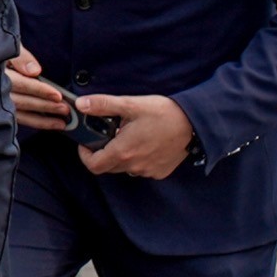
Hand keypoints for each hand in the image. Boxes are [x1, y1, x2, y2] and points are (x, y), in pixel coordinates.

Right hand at [7, 46, 75, 130]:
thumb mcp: (5, 45)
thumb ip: (20, 57)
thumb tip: (35, 71)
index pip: (20, 84)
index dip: (39, 90)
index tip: (57, 95)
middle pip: (21, 102)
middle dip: (45, 106)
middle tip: (65, 109)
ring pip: (18, 115)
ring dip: (40, 120)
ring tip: (60, 123)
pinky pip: (14, 119)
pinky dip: (29, 122)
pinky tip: (42, 124)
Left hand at [74, 92, 196, 179]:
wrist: (195, 124)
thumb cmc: (163, 113)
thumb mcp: (130, 104)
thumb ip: (103, 105)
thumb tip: (81, 104)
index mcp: (123, 151)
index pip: (94, 165)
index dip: (85, 155)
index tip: (86, 143)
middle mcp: (135, 166)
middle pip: (108, 167)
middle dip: (102, 153)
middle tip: (107, 135)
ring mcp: (149, 171)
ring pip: (125, 168)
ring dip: (121, 156)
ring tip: (128, 136)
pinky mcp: (161, 172)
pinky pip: (142, 169)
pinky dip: (138, 159)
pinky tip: (144, 143)